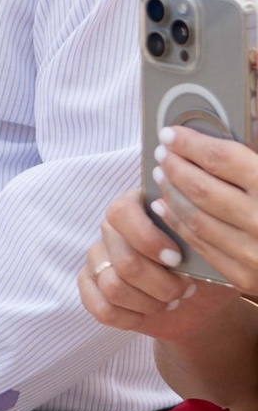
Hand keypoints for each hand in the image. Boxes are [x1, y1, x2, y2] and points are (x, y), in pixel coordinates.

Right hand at [83, 189, 210, 334]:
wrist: (198, 300)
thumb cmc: (204, 268)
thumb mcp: (206, 249)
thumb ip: (193, 236)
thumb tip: (185, 232)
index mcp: (138, 205)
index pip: (122, 213)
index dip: (148, 240)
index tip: (177, 260)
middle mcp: (112, 228)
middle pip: (124, 260)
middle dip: (161, 284)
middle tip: (185, 290)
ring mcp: (97, 257)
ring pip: (113, 287)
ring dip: (149, 302)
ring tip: (169, 301)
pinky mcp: (90, 285)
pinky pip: (102, 308)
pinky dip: (131, 317)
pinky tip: (148, 313)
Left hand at [150, 125, 257, 304]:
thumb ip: (252, 161)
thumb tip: (212, 139)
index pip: (221, 158)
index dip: (191, 143)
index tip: (171, 133)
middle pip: (201, 187)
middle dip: (175, 166)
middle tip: (162, 153)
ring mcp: (252, 253)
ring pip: (195, 217)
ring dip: (171, 193)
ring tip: (162, 175)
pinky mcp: (243, 276)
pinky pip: (200, 245)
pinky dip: (177, 223)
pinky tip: (166, 206)